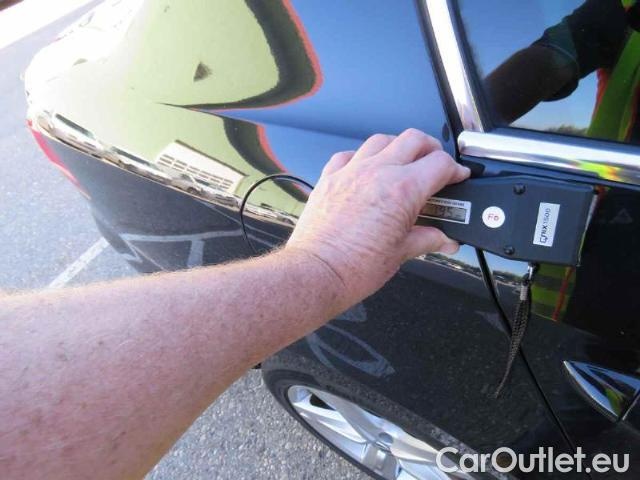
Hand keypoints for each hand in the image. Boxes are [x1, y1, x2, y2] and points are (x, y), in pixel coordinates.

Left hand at [286, 128, 470, 308]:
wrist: (316, 274)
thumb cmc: (353, 268)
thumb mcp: (401, 253)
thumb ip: (427, 239)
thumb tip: (443, 239)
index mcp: (402, 189)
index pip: (440, 164)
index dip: (455, 170)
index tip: (457, 177)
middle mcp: (377, 172)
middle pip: (413, 139)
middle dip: (431, 148)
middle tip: (435, 163)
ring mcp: (351, 172)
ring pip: (381, 140)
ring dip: (397, 146)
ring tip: (404, 162)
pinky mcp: (329, 178)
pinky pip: (348, 154)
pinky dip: (362, 156)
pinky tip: (366, 169)